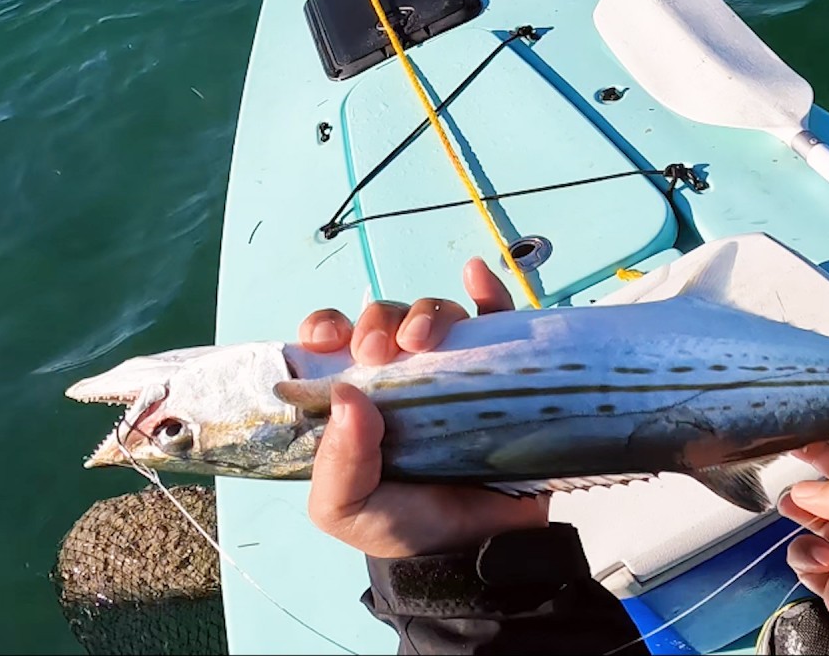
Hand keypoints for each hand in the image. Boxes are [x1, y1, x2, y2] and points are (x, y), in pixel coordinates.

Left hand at [299, 258, 548, 558]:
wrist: (475, 555)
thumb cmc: (402, 527)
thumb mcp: (345, 508)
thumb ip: (337, 463)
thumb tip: (350, 395)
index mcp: (356, 399)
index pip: (335, 343)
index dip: (327, 327)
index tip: (328, 340)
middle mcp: (403, 377)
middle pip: (387, 321)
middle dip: (379, 322)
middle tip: (381, 353)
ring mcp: (453, 372)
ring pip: (437, 316)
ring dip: (427, 312)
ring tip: (425, 339)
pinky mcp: (501, 373)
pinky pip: (496, 319)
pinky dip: (487, 289)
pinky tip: (476, 273)